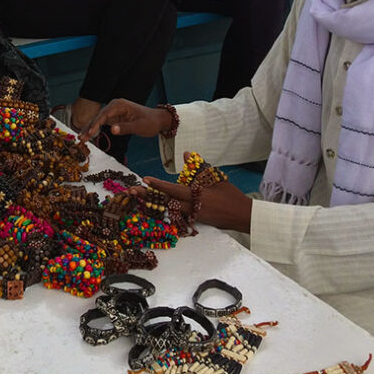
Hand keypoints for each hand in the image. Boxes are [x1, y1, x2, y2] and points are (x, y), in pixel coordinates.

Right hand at [78, 98, 171, 141]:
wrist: (157, 120)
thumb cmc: (150, 122)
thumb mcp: (139, 126)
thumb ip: (125, 128)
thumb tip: (112, 129)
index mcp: (120, 105)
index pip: (104, 114)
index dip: (95, 124)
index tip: (90, 133)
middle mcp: (115, 106)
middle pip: (98, 116)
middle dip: (89, 127)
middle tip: (81, 138)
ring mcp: (113, 111)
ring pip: (98, 120)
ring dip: (90, 129)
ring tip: (81, 138)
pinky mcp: (114, 117)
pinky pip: (102, 123)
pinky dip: (95, 129)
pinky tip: (88, 135)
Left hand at [131, 172, 252, 233]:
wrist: (242, 215)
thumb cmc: (230, 194)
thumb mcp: (215, 177)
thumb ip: (199, 166)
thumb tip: (186, 152)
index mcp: (197, 195)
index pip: (174, 189)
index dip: (159, 185)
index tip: (145, 179)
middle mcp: (191, 207)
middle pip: (165, 202)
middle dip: (148, 196)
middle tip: (131, 191)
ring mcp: (192, 216)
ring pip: (167, 209)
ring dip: (152, 203)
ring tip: (137, 198)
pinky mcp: (194, 221)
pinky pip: (175, 215)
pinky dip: (163, 210)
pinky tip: (153, 207)